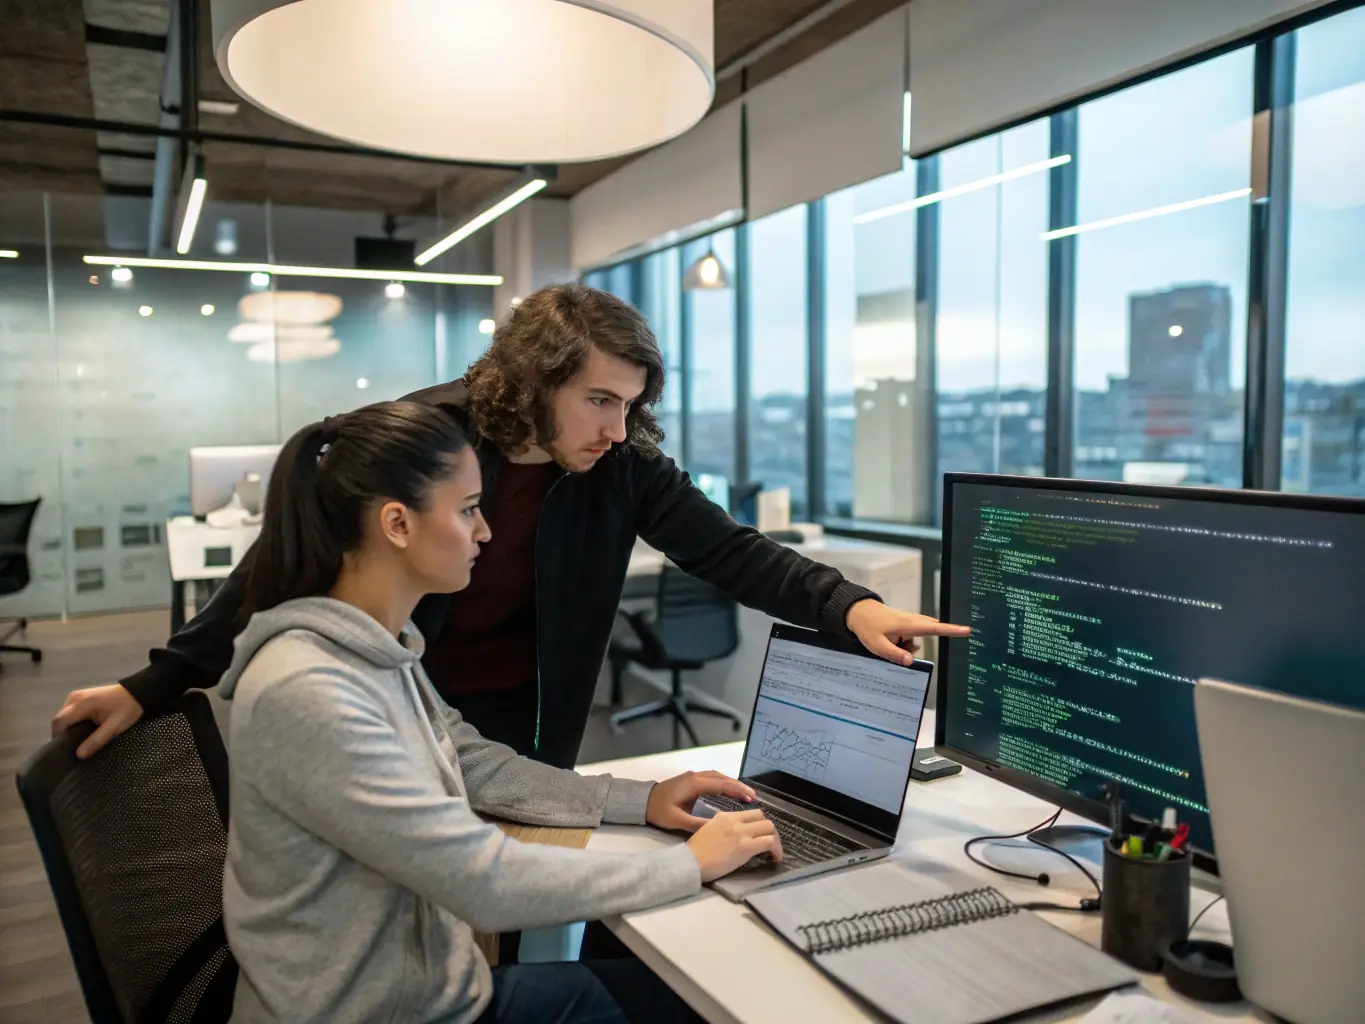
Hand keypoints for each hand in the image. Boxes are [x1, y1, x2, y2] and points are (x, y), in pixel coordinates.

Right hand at [51, 684, 143, 758]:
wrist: (138, 691)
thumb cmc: (128, 708)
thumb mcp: (115, 727)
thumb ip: (97, 740)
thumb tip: (79, 755)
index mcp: (81, 703)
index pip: (59, 722)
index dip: (58, 737)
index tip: (64, 750)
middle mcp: (75, 697)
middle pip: (59, 719)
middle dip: (63, 733)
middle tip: (74, 746)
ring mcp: (77, 695)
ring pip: (63, 715)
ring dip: (68, 727)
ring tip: (79, 739)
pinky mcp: (81, 696)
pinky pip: (70, 711)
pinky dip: (72, 720)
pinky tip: (83, 728)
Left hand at [646, 770, 755, 831]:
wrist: (642, 801)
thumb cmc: (659, 810)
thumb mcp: (678, 820)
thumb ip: (698, 824)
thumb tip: (718, 828)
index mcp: (694, 784)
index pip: (721, 784)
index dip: (737, 790)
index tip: (750, 798)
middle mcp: (696, 776)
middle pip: (722, 778)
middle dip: (738, 786)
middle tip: (753, 796)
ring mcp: (693, 776)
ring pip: (718, 776)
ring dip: (732, 783)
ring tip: (746, 794)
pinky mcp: (691, 780)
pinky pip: (712, 778)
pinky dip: (724, 783)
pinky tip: (730, 791)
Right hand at [686, 810, 783, 881]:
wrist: (690, 862)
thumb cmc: (695, 851)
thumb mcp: (709, 830)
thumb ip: (723, 828)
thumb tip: (735, 836)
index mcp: (725, 816)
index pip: (750, 813)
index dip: (759, 824)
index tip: (759, 835)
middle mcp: (735, 820)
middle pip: (763, 817)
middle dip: (769, 830)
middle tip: (769, 843)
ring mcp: (741, 833)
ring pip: (769, 827)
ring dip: (775, 840)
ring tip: (773, 852)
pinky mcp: (746, 847)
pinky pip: (769, 842)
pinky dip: (776, 850)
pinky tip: (774, 858)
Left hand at [845, 599, 970, 666]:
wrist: (856, 611)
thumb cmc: (867, 626)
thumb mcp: (877, 645)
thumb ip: (894, 654)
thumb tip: (911, 661)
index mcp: (908, 625)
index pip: (935, 629)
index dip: (952, 630)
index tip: (967, 630)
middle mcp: (912, 621)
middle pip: (929, 632)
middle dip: (922, 643)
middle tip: (904, 645)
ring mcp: (908, 621)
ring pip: (917, 637)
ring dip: (908, 646)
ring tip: (887, 644)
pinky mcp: (904, 623)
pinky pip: (910, 636)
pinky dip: (903, 643)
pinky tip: (889, 642)